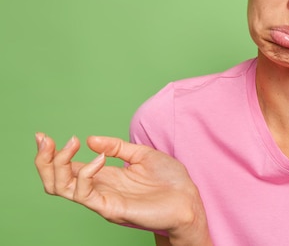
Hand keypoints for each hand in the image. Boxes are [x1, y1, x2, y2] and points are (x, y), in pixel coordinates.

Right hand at [34, 133, 211, 245]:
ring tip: (70, 144)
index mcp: (105, 176)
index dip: (52, 153)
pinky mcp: (111, 208)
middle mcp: (99, 189)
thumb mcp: (142, 154)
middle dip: (45, 160)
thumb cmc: (170, 180)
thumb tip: (90, 140)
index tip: (43, 136)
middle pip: (56, 181)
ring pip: (62, 189)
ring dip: (58, 165)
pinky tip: (99, 160)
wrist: (189, 200)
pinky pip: (85, 194)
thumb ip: (117, 147)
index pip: (68, 168)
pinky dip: (85, 173)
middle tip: (45, 140)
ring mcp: (103, 200)